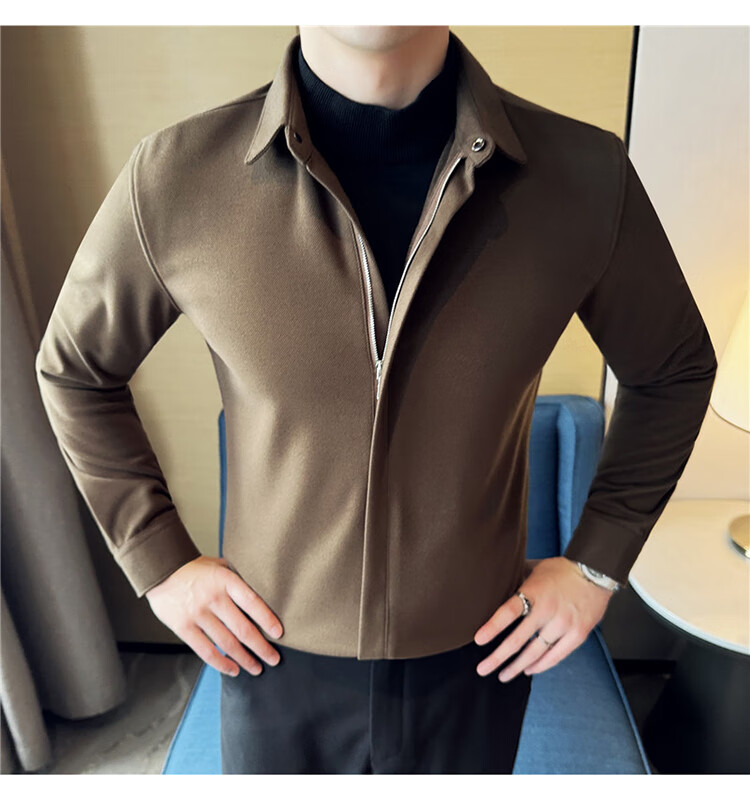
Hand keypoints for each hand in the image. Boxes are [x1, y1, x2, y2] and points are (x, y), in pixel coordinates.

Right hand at [145, 555, 283, 676]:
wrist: (161, 570)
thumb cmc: (195, 569)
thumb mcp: (220, 565)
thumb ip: (238, 579)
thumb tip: (262, 594)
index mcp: (226, 581)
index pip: (252, 602)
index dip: (267, 619)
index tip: (279, 634)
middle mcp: (213, 598)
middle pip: (242, 629)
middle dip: (261, 647)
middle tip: (274, 659)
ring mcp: (198, 614)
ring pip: (227, 643)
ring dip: (245, 659)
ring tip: (257, 668)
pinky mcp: (183, 627)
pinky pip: (206, 651)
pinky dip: (222, 663)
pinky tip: (234, 670)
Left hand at [473, 556, 614, 680]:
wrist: (596, 572)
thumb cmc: (561, 570)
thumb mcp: (535, 569)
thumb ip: (518, 581)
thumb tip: (494, 587)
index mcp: (534, 592)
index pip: (509, 612)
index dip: (493, 627)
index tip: (478, 640)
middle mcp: (548, 610)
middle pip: (518, 639)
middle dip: (498, 657)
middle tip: (482, 669)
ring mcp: (564, 624)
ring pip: (536, 652)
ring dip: (517, 667)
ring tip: (502, 676)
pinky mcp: (578, 634)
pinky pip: (556, 655)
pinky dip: (541, 665)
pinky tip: (528, 670)